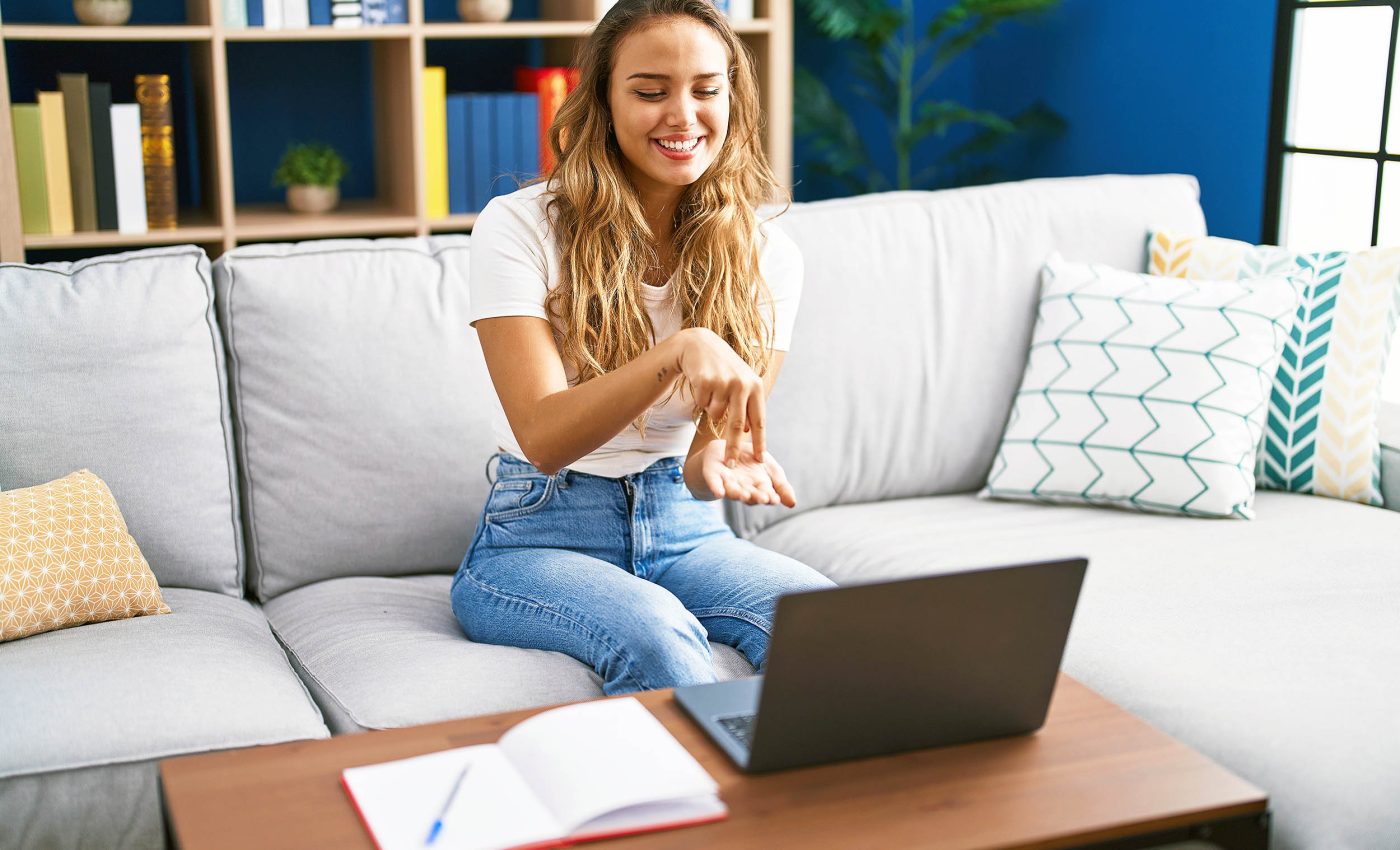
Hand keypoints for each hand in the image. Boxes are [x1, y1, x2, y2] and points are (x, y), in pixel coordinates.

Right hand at [674, 328, 766, 465]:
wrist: (700, 345)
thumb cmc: (724, 368)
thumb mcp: (741, 383)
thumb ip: (747, 406)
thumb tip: (749, 432)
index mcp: (755, 387)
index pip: (759, 420)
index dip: (760, 442)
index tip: (760, 460)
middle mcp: (742, 384)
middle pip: (737, 425)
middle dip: (733, 447)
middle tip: (731, 464)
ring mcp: (723, 382)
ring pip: (716, 415)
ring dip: (712, 409)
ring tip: (714, 391)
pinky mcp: (705, 381)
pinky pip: (703, 405)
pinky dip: (702, 400)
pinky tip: (704, 384)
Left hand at [684, 438, 796, 507]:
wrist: (725, 447)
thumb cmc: (750, 461)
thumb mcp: (770, 469)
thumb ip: (781, 485)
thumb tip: (792, 504)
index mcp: (758, 487)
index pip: (766, 494)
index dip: (769, 497)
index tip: (775, 499)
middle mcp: (743, 488)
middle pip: (750, 494)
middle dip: (756, 497)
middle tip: (763, 498)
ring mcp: (728, 482)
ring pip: (733, 491)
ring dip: (739, 494)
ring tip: (744, 495)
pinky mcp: (713, 475)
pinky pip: (714, 483)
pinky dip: (716, 488)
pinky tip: (719, 493)